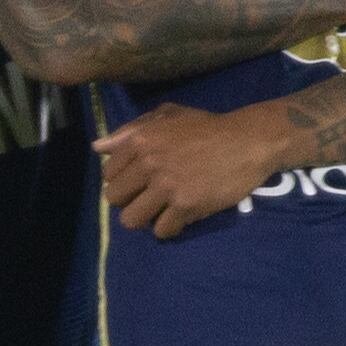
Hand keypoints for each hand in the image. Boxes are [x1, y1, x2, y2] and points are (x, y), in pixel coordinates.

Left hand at [95, 101, 285, 240]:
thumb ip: (131, 130)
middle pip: (114, 199)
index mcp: (140, 140)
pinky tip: (180, 216)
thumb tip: (97, 147)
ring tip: (161, 210)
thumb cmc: (207, 127)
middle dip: (129, 200)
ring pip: (131, 220)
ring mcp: (167, 186)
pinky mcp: (186, 206)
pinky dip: (169, 227)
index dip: (122, 179)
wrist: (247, 141)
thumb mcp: (168, 115)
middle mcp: (148, 163)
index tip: (139, 180)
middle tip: (149, 197)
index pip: (108, 174)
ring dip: (145, 218)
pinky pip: (162, 230)